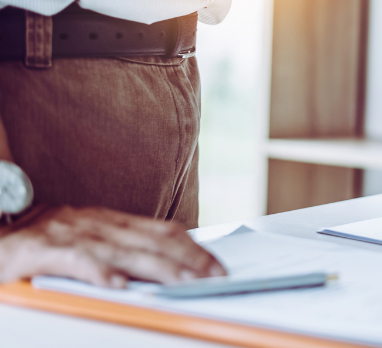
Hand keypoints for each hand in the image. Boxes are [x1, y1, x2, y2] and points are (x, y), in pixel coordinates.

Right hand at [0, 206, 225, 287]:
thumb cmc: (40, 242)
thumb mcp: (87, 240)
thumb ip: (120, 250)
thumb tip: (162, 268)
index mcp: (110, 220)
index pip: (163, 231)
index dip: (194, 248)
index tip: (216, 265)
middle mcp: (97, 223)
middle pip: (153, 241)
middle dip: (189, 260)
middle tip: (216, 277)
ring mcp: (73, 234)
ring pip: (125, 252)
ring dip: (160, 268)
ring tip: (186, 283)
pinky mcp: (44, 248)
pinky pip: (78, 260)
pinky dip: (100, 273)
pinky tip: (119, 286)